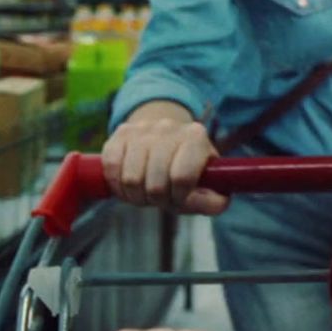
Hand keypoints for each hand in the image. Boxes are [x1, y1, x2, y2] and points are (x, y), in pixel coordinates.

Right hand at [100, 100, 228, 214]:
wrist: (162, 136)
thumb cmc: (184, 166)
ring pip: (131, 179)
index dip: (179, 197)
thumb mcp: (202, 182)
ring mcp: (143, 128)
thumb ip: (212, 199)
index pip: (182, 177)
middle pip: (155, 184)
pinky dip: (117, 184)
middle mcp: (169, 128)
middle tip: (159, 198)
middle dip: (156, 200)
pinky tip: (127, 184)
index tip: (179, 198)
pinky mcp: (120, 132)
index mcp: (195, 137)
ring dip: (135, 196)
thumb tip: (220, 203)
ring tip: (144, 192)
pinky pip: (111, 167)